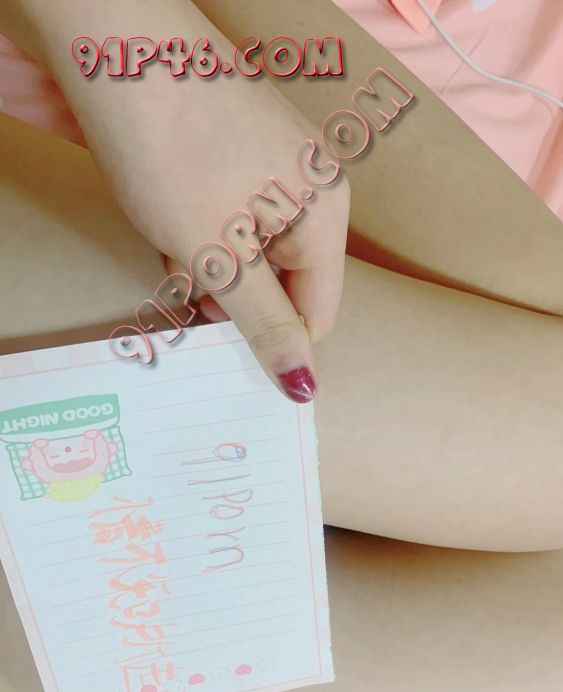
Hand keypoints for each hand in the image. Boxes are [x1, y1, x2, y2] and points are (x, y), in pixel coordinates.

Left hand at [23, 0, 348, 401]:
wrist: (117, 47)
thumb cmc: (172, 147)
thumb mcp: (218, 255)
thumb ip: (264, 322)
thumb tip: (304, 386)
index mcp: (326, 214)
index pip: (317, 313)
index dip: (271, 338)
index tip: (221, 340)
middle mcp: (313, 188)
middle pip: (282, 282)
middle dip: (230, 297)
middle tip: (183, 283)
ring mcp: (276, 166)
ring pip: (249, 253)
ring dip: (206, 266)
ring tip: (168, 240)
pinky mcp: (240, 152)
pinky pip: (230, 218)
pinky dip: (197, 232)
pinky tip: (166, 215)